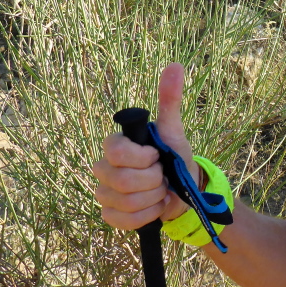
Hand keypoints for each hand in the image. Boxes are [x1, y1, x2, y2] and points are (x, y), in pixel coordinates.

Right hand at [92, 63, 198, 229]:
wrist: (182, 191)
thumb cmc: (174, 157)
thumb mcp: (173, 130)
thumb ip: (170, 99)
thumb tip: (175, 65)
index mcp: (115, 145)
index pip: (117, 152)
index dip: (143, 158)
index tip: (158, 156)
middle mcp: (103, 168)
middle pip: (122, 181)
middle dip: (153, 180)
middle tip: (163, 176)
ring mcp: (104, 193)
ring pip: (126, 203)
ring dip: (153, 198)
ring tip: (161, 190)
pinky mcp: (109, 215)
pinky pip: (123, 221)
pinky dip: (147, 215)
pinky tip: (155, 206)